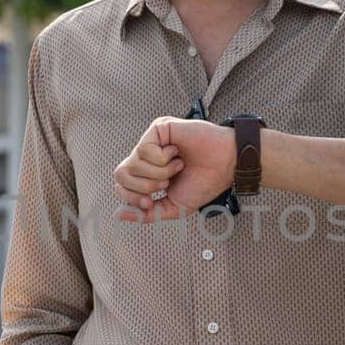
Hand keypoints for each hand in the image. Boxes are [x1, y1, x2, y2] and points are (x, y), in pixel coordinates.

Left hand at [112, 116, 234, 222]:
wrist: (225, 166)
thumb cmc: (203, 182)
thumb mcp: (172, 207)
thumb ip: (146, 214)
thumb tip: (119, 215)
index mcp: (147, 173)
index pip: (120, 185)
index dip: (131, 197)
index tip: (151, 202)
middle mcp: (146, 156)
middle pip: (120, 174)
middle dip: (143, 186)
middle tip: (166, 183)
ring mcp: (151, 141)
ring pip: (133, 163)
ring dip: (160, 172)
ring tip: (177, 166)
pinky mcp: (158, 128)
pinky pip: (144, 150)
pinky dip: (163, 159)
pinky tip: (177, 153)